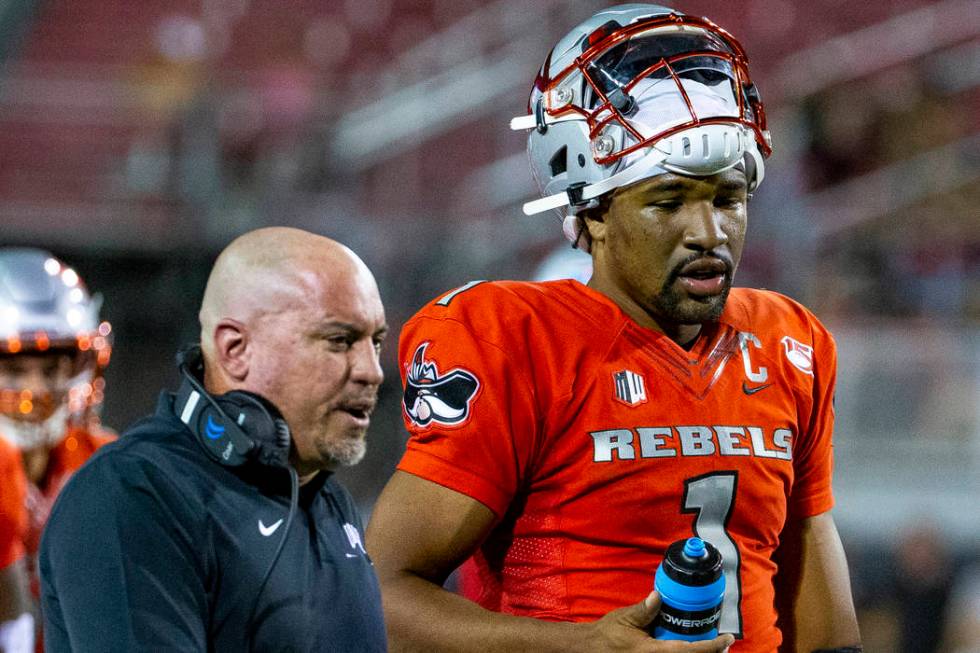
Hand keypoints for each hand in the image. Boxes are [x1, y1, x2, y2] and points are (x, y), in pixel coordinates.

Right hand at [576, 591, 734, 651]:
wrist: (591, 651)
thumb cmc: (607, 636)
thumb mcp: (625, 619)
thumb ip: (644, 610)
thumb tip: (659, 596)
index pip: (690, 651)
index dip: (712, 646)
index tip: (727, 639)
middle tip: (723, 643)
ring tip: (712, 646)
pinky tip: (690, 648)